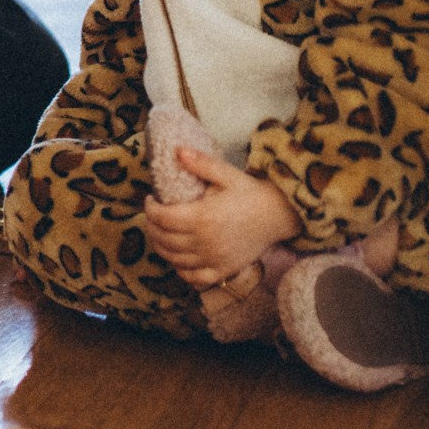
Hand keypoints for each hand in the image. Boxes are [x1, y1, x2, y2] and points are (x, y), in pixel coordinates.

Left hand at [144, 144, 301, 288]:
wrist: (279, 216)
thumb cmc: (252, 193)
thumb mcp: (227, 174)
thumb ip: (201, 164)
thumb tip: (177, 151)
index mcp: (203, 217)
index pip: (162, 218)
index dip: (150, 209)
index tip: (150, 199)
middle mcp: (206, 242)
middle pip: (164, 239)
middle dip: (152, 226)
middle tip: (153, 215)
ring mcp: (214, 259)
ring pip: (174, 259)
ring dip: (161, 246)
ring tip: (161, 232)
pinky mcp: (224, 270)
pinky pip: (194, 277)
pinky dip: (181, 270)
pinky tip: (178, 257)